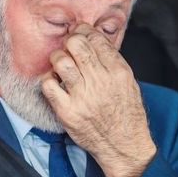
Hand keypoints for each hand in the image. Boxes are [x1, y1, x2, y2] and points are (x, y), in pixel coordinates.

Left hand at [42, 24, 155, 176]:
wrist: (124, 146)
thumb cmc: (127, 114)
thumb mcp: (129, 83)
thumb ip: (112, 62)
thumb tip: (94, 40)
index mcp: (118, 72)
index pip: (95, 39)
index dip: (84, 31)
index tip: (79, 33)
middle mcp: (100, 81)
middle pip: (76, 44)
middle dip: (70, 41)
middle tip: (69, 48)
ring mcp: (82, 96)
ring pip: (60, 61)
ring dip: (58, 59)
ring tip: (62, 65)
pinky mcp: (67, 111)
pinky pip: (48, 84)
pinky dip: (49, 79)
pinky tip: (56, 83)